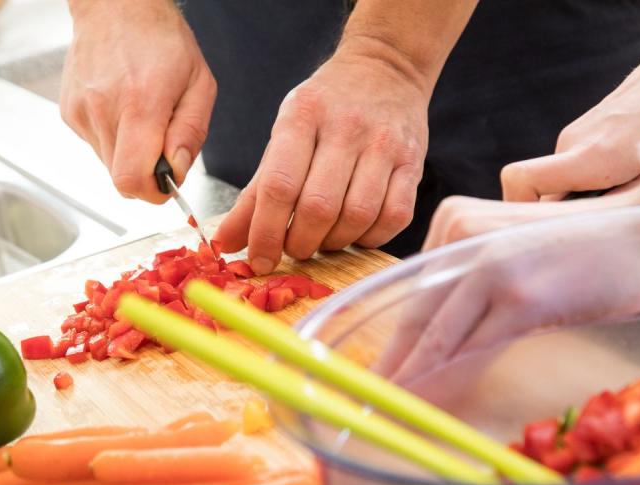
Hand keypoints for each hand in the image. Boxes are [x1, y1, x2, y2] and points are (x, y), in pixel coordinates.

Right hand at [60, 0, 215, 202]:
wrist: (116, 6)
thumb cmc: (163, 40)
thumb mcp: (200, 84)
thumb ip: (190, 133)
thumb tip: (175, 172)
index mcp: (141, 103)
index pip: (131, 178)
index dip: (152, 192)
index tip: (167, 183)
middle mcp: (104, 109)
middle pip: (120, 178)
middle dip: (146, 173)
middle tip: (161, 142)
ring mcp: (81, 112)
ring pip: (108, 165)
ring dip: (130, 155)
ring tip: (142, 118)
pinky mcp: (69, 113)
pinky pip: (97, 145)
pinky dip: (114, 139)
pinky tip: (122, 109)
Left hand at [213, 42, 429, 274]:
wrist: (385, 70)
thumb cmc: (326, 109)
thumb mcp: (283, 135)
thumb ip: (255, 192)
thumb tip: (226, 241)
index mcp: (302, 116)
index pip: (279, 186)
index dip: (266, 233)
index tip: (260, 260)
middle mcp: (346, 128)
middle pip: (319, 207)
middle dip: (301, 243)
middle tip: (295, 249)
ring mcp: (384, 144)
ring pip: (358, 216)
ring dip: (335, 242)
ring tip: (324, 238)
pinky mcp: (414, 162)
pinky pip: (395, 216)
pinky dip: (372, 237)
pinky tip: (357, 231)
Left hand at [379, 191, 639, 384]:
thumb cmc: (592, 244)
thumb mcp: (517, 248)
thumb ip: (478, 278)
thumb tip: (446, 333)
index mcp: (455, 220)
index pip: (416, 292)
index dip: (398, 340)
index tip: (382, 373)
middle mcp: (462, 235)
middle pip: (418, 314)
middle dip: (394, 365)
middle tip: (370, 400)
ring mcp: (489, 263)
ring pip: (438, 335)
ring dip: (413, 380)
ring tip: (393, 411)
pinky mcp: (520, 293)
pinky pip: (473, 347)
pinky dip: (447, 380)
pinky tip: (431, 403)